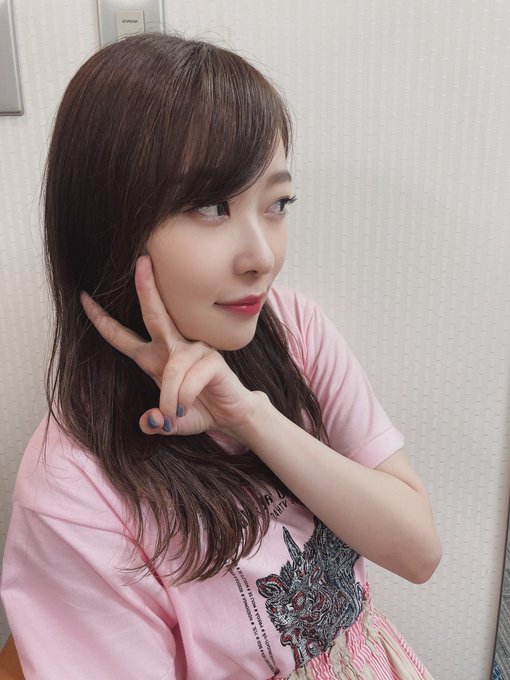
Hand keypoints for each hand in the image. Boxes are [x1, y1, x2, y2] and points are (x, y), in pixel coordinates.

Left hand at [80, 255, 257, 436]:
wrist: (231, 416)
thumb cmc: (198, 410)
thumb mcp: (169, 421)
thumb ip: (154, 421)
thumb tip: (149, 421)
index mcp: (155, 357)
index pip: (122, 336)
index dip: (101, 319)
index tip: (83, 298)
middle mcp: (173, 347)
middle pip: (155, 314)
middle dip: (146, 288)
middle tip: (140, 262)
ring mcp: (195, 349)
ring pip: (172, 368)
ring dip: (169, 396)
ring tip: (173, 413)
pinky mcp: (212, 359)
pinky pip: (189, 378)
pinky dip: (183, 398)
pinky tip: (187, 406)